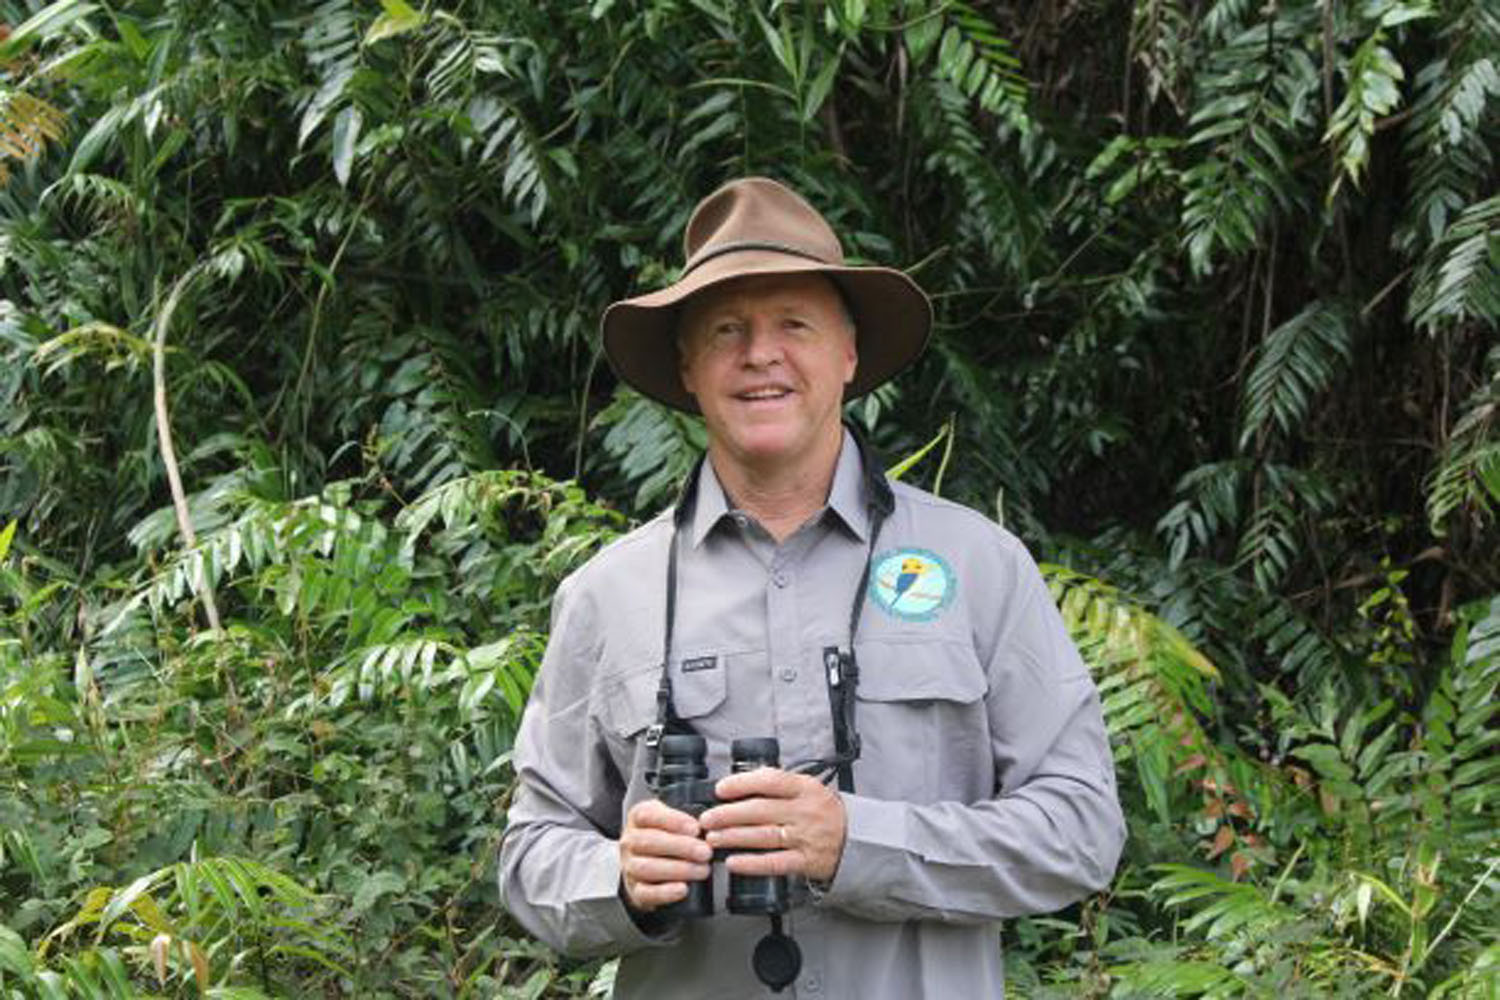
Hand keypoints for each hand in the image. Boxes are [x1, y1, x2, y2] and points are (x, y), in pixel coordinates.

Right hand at [619, 799, 711, 912]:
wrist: (647, 865)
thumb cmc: (663, 837)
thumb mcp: (670, 817)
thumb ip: (684, 817)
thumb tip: (708, 823)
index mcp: (638, 818)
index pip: (648, 815)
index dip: (673, 821)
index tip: (695, 828)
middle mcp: (629, 842)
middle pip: (649, 842)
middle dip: (681, 847)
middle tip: (705, 852)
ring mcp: (630, 867)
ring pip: (647, 868)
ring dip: (678, 869)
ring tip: (702, 870)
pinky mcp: (635, 890)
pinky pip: (646, 893)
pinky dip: (665, 892)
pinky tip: (683, 889)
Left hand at [700, 768, 846, 883]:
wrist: (857, 839)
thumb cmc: (824, 811)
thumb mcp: (807, 788)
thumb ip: (778, 784)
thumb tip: (741, 781)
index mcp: (804, 788)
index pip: (769, 781)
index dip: (742, 784)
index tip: (720, 789)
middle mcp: (804, 811)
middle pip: (760, 810)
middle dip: (728, 814)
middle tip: (707, 819)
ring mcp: (805, 837)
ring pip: (763, 836)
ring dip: (734, 837)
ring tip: (713, 838)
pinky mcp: (806, 861)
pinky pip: (775, 863)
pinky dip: (753, 863)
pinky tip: (734, 862)